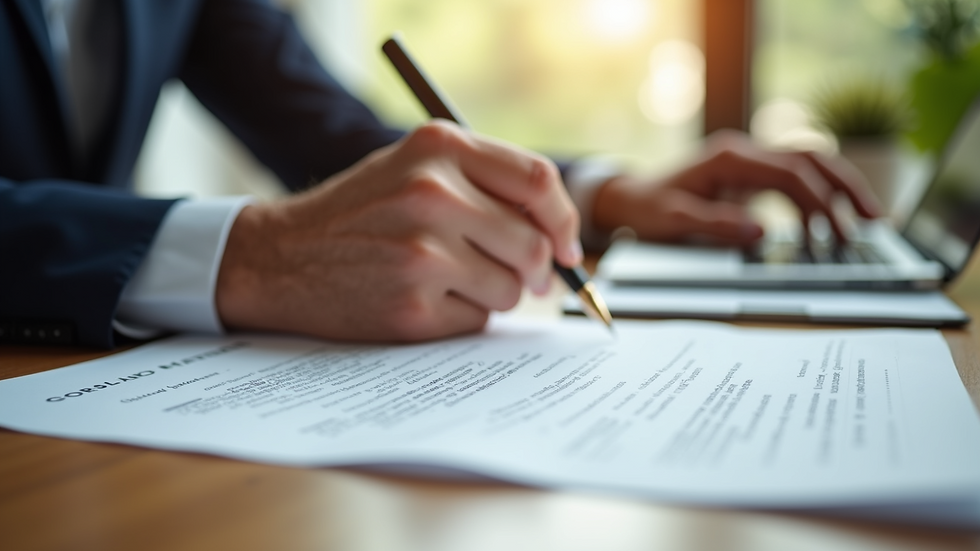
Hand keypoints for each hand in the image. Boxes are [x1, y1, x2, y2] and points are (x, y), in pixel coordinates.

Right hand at [215, 121, 580, 341]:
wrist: (280, 257)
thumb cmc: (359, 213)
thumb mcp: (414, 168)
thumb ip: (484, 184)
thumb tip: (558, 236)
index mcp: (439, 147)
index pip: (538, 181)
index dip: (564, 220)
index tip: (567, 248)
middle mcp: (432, 194)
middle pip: (532, 245)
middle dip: (535, 270)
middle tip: (522, 278)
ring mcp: (422, 252)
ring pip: (510, 289)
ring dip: (494, 294)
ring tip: (446, 281)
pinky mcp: (412, 306)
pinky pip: (478, 320)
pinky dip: (462, 317)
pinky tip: (421, 301)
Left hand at [591, 130, 880, 245]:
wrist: (628, 198)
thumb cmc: (647, 208)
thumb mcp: (673, 221)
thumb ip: (715, 225)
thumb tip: (760, 232)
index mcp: (728, 160)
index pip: (788, 173)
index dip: (817, 201)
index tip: (835, 231)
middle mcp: (743, 153)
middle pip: (809, 158)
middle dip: (844, 188)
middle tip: (873, 221)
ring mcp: (748, 162)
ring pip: (807, 163)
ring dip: (837, 190)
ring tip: (863, 222)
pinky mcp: (748, 175)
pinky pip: (792, 179)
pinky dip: (816, 197)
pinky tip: (829, 222)